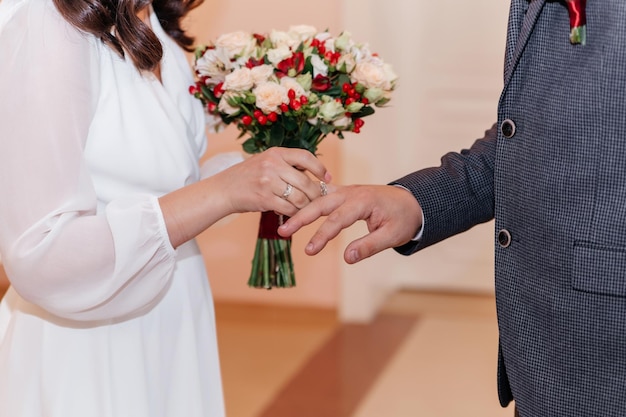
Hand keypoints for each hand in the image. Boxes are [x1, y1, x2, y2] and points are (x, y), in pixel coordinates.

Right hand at [159, 147, 330, 248]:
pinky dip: (294, 213)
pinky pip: (289, 209)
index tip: (327, 178)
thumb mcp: (266, 162)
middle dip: (315, 194)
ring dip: (305, 206)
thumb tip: (315, 176)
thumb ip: (287, 166)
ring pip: (299, 198)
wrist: (224, 190)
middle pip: (305, 182)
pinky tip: (293, 214)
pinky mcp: (264, 199)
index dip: (320, 168)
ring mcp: (268, 182)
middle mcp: (272, 165)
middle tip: (318, 200)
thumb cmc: (249, 177)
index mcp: (276, 153)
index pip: (305, 157)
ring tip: (306, 208)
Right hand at [278, 184, 422, 263]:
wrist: (412, 201)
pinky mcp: (344, 193)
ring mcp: (346, 190)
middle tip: (283, 231)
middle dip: (301, 218)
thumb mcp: (391, 236)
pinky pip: (323, 196)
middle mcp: (351, 192)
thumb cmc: (403, 219)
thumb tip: (346, 259)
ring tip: (284, 224)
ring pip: (319, 198)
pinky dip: (309, 202)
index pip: (337, 219)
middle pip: (321, 203)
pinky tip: (294, 209)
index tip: (309, 251)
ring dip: (301, 210)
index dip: (322, 236)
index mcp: (363, 201)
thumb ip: (368, 246)